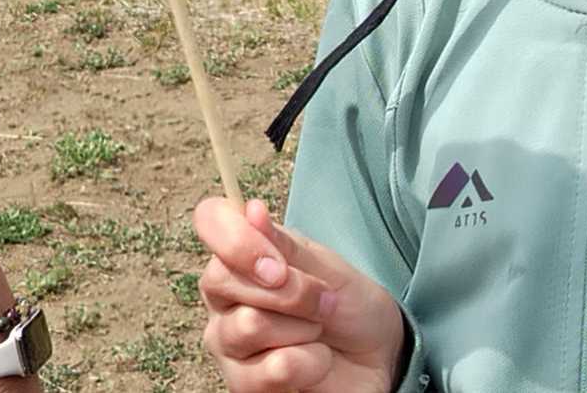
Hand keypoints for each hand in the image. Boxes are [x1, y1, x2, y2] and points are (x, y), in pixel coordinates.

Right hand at [194, 197, 403, 392]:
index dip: (237, 239)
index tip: (280, 264)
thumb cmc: (347, 303)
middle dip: (291, 290)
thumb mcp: (325, 267)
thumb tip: (249, 210)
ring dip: (304, 328)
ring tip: (318, 331)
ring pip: (249, 326)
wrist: (377, 354)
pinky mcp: (243, 387)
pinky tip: (315, 361)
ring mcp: (228, 346)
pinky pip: (273, 369)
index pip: (209, 221)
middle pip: (222, 280)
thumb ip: (284, 246)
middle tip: (323, 300)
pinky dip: (311, 362)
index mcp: (240, 256)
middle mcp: (224, 299)